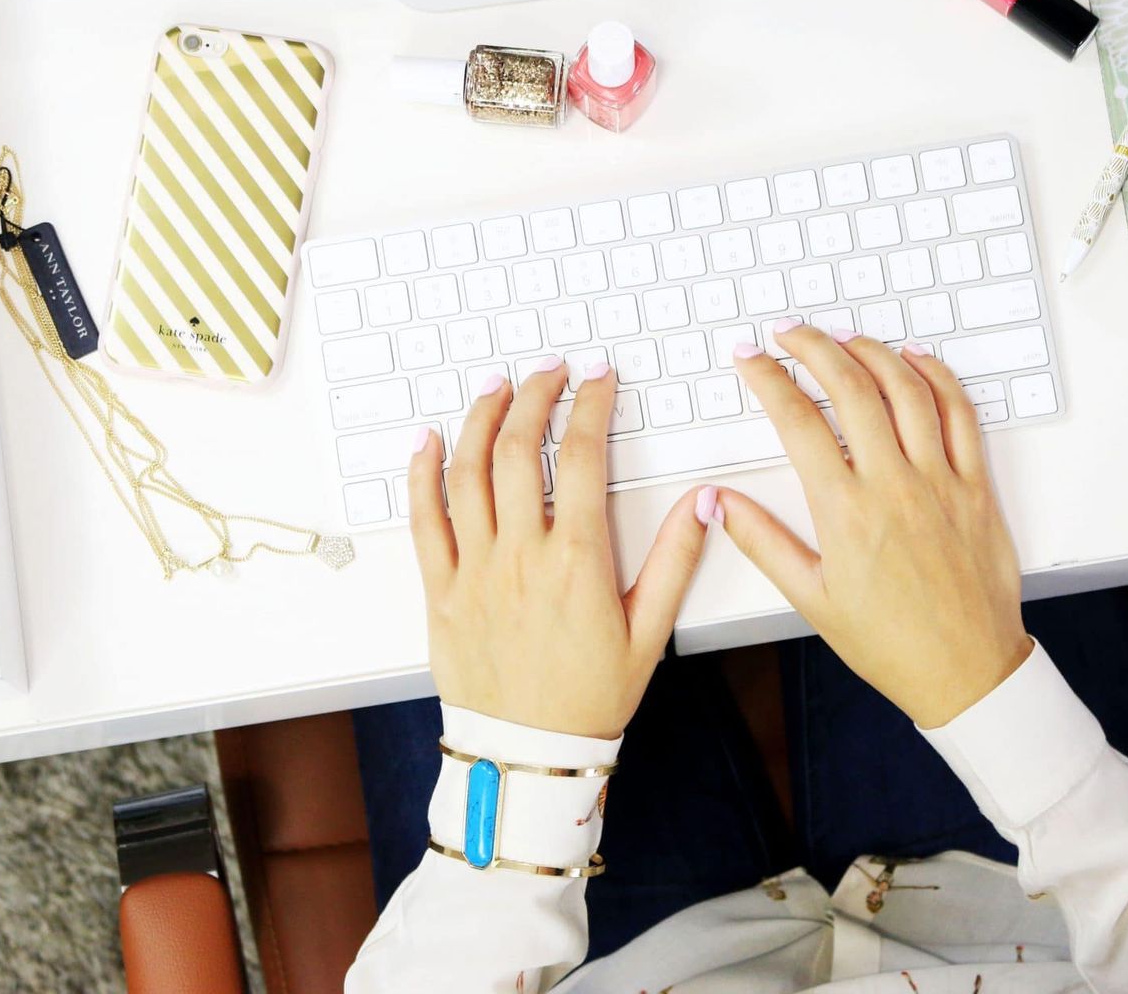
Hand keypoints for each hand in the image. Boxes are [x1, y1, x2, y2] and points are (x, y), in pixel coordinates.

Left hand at [406, 357, 712, 739]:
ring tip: (496, 387)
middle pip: (518, 449)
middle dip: (534, 397)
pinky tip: (429, 441)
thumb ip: (676, 558)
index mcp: (576, 560)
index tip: (599, 379)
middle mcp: (520, 555)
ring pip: (467, 472)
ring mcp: (474, 570)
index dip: (591, 406)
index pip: (582, 457)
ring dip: (480, 419)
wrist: (527, 754)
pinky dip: (422, 474)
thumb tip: (705, 501)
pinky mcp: (441, 590)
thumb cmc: (589, 698)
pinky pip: (424, 520)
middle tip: (549, 372)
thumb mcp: (650, 631)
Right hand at [719, 325, 1031, 727]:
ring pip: (907, 390)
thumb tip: (719, 502)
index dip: (768, 379)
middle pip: (851, 388)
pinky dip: (937, 377)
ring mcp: (940, 481)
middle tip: (790, 331)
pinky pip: (960, 414)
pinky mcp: (975, 487)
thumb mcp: (812, 598)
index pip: (797, 422)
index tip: (751, 357)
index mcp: (846, 513)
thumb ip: (762, 541)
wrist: (965, 671)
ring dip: (872, 351)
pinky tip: (915, 359)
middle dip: (814, 346)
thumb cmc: (890, 643)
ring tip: (843, 336)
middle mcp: (894, 486)